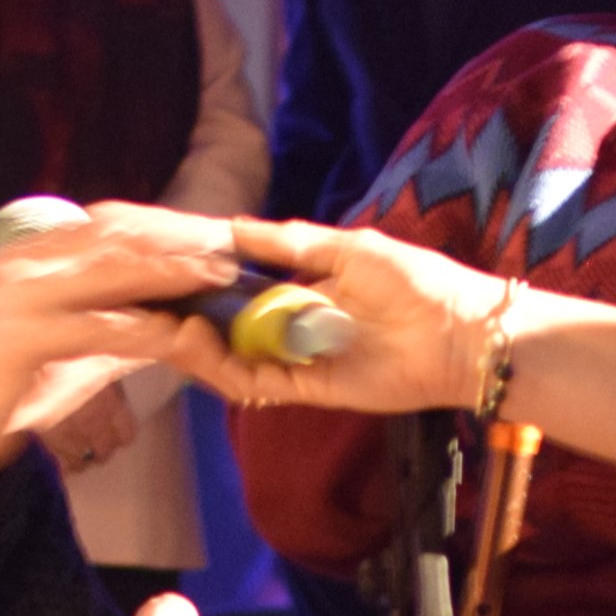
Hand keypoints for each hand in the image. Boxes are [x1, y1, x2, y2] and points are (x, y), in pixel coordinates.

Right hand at [0, 202, 236, 483]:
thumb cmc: (3, 386)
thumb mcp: (69, 346)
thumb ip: (116, 325)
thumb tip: (175, 319)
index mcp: (33, 257)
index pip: (109, 225)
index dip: (165, 227)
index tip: (213, 236)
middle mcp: (25, 264)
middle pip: (115, 235)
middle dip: (176, 241)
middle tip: (227, 253)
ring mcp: (20, 296)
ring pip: (109, 271)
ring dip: (168, 273)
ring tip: (213, 280)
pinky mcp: (21, 337)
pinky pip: (94, 325)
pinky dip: (139, 328)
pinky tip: (174, 336)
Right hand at [180, 217, 500, 413]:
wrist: (460, 332)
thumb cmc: (415, 280)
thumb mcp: (347, 247)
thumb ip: (290, 241)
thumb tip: (233, 226)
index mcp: (305, 289)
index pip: (242, 290)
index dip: (207, 284)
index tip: (170, 270)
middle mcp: (296, 328)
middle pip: (229, 330)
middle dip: (191, 319)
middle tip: (154, 305)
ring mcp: (299, 360)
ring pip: (234, 361)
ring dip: (199, 347)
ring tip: (173, 325)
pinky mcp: (309, 389)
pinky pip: (257, 385)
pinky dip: (226, 369)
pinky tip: (201, 344)